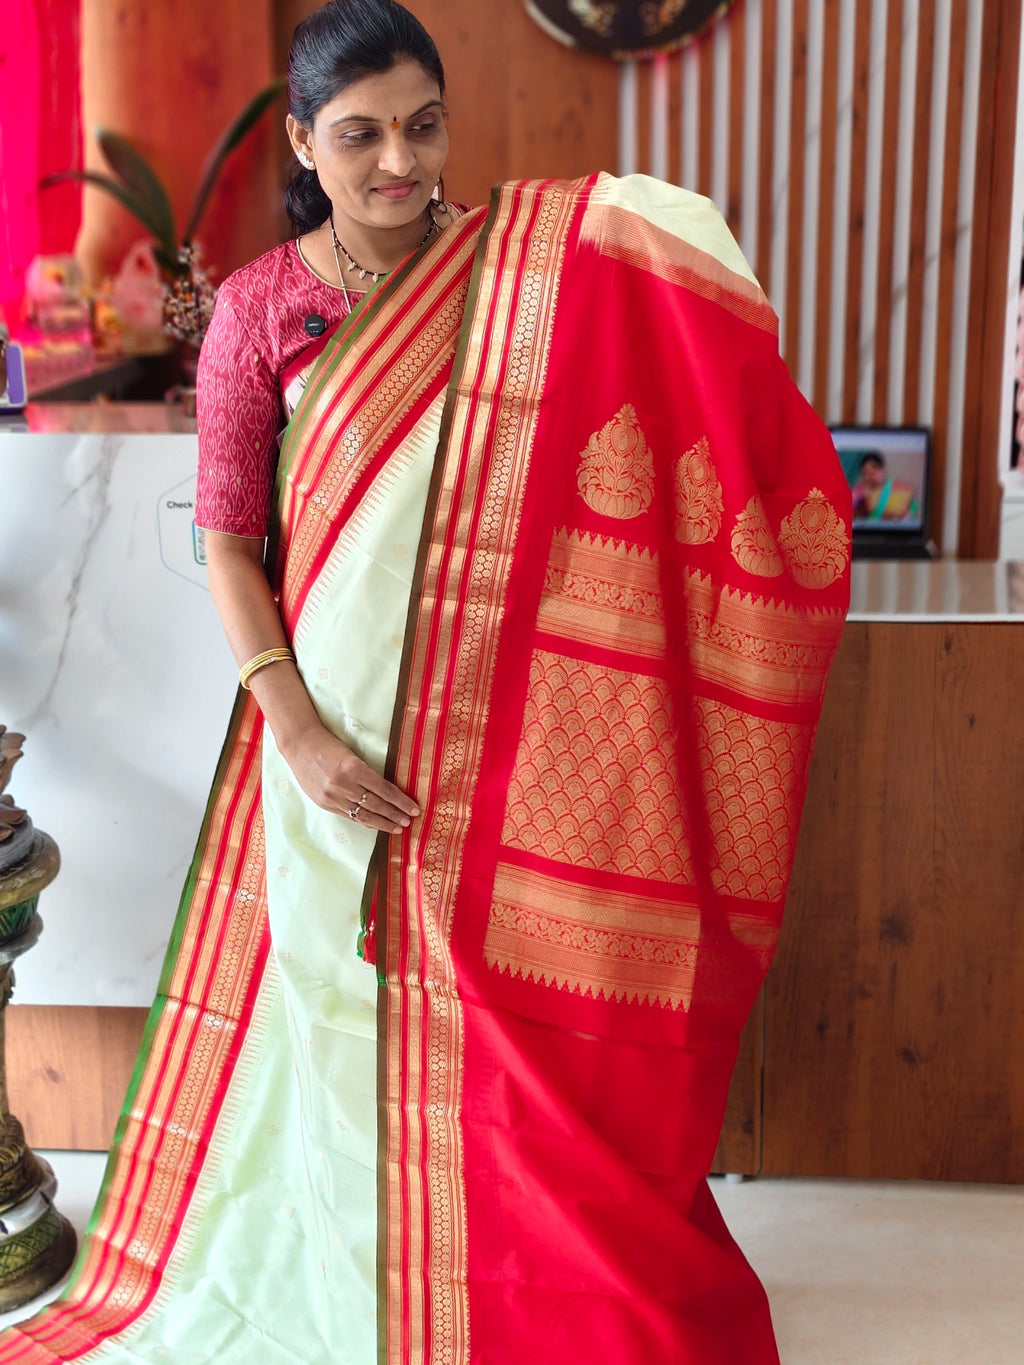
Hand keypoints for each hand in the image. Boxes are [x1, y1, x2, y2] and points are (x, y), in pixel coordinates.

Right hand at [280, 723, 419, 834]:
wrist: (300, 745)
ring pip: (363, 815)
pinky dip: (364, 821)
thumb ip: (367, 774)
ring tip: (397, 828)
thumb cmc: (329, 745)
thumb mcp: (352, 755)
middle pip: (376, 805)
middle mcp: (344, 785)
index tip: (414, 809)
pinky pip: (349, 816)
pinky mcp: (325, 803)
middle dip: (395, 815)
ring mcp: (332, 797)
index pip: (385, 790)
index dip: (401, 801)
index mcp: (354, 768)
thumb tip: (389, 793)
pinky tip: (376, 824)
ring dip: (382, 823)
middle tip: (409, 822)